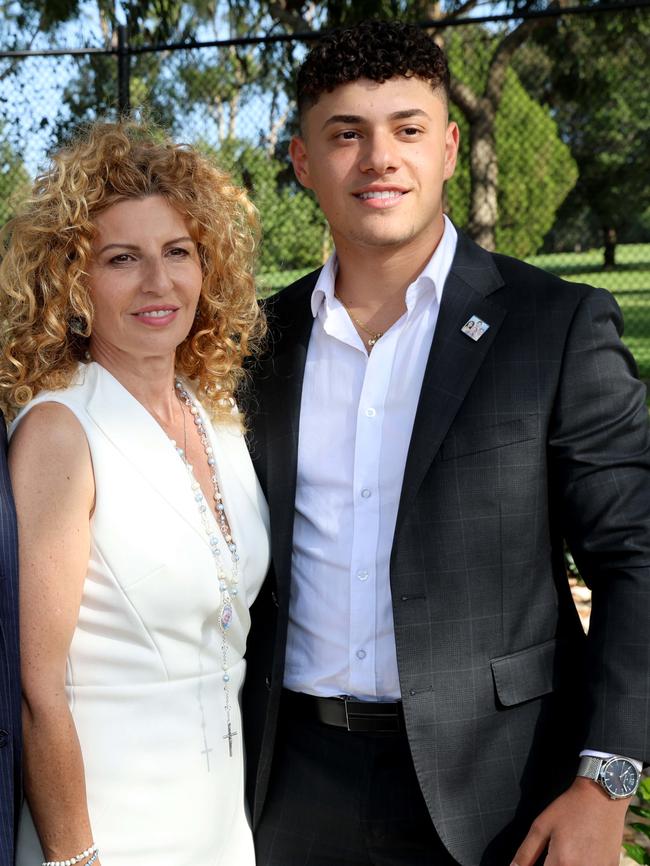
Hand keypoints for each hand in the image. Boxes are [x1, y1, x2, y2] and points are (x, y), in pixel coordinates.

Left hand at [511, 777, 628, 865]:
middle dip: (553, 865)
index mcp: (562, 862)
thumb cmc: (570, 808)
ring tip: (569, 851)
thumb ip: (526, 852)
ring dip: (568, 864)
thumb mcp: (541, 826)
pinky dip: (584, 864)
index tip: (542, 860)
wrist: (602, 796)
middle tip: (554, 854)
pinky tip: (583, 853)